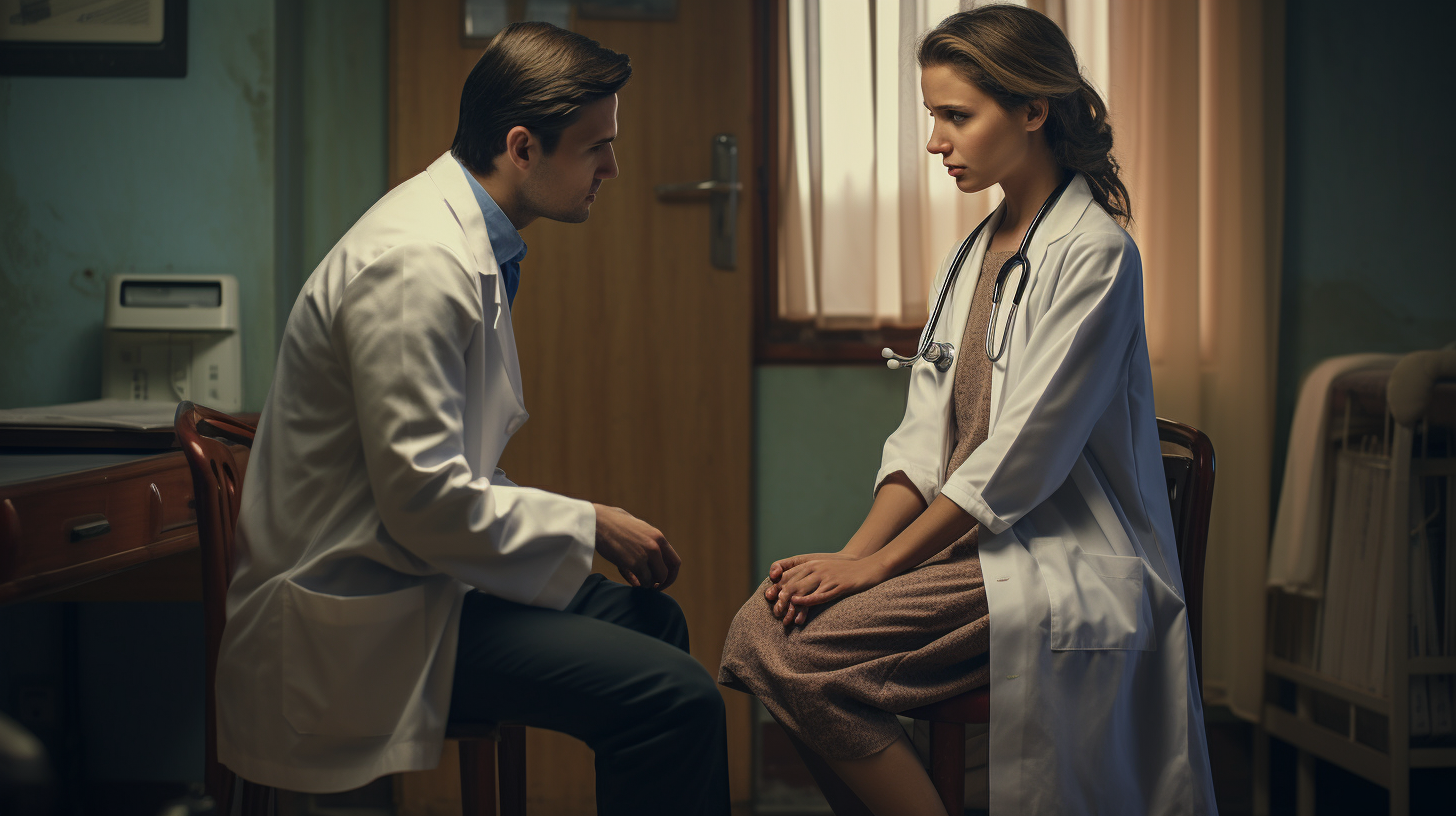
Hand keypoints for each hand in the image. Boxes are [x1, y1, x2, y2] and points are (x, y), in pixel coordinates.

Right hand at [593, 504, 680, 589]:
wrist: (598, 521)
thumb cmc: (613, 523)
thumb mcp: (637, 528)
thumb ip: (647, 542)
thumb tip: (649, 561)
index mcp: (658, 537)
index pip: (675, 562)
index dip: (671, 576)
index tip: (663, 582)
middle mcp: (655, 546)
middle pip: (666, 574)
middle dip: (660, 583)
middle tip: (651, 587)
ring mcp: (645, 554)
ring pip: (655, 580)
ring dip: (647, 584)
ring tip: (639, 581)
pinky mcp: (634, 563)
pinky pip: (643, 581)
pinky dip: (639, 585)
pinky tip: (632, 581)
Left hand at [766, 553, 886, 625]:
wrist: (870, 567)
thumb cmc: (846, 570)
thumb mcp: (825, 568)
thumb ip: (810, 575)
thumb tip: (794, 589)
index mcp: (812, 563)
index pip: (789, 575)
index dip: (778, 587)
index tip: (769, 599)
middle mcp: (817, 568)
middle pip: (793, 583)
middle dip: (782, 599)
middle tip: (776, 613)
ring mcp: (828, 576)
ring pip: (804, 590)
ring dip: (793, 605)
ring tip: (785, 617)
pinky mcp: (839, 585)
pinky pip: (821, 594)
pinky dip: (809, 600)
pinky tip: (800, 605)